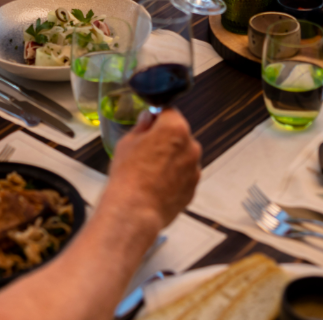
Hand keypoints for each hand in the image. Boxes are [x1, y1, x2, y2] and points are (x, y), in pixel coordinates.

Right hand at [102, 108, 201, 228]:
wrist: (134, 211)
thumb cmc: (128, 175)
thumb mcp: (127, 142)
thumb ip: (142, 126)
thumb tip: (148, 118)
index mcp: (174, 128)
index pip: (169, 112)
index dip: (157, 117)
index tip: (149, 124)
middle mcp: (191, 145)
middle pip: (179, 134)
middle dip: (166, 139)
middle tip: (146, 150)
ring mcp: (194, 168)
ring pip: (183, 155)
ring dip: (172, 158)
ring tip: (150, 172)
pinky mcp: (193, 187)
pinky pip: (185, 175)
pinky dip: (175, 177)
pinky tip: (157, 185)